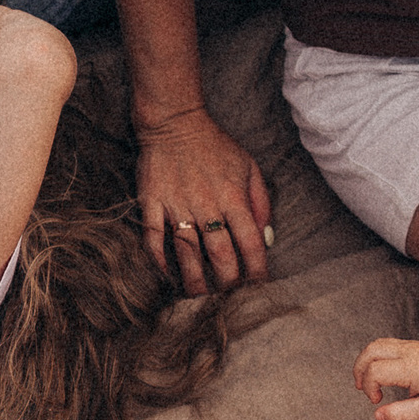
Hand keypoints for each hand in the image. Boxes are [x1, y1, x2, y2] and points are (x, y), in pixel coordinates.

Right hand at [134, 107, 271, 290]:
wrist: (174, 123)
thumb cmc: (215, 146)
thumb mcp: (249, 166)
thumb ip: (261, 201)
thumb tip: (266, 237)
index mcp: (233, 197)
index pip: (250, 243)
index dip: (256, 269)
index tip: (256, 285)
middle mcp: (207, 205)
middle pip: (220, 254)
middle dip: (227, 282)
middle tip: (227, 294)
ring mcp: (177, 205)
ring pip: (187, 252)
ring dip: (194, 280)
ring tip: (198, 297)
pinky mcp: (152, 203)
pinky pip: (154, 238)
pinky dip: (159, 260)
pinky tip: (166, 275)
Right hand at [353, 337, 418, 419]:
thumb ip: (401, 415)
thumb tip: (377, 416)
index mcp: (412, 367)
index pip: (375, 371)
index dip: (368, 388)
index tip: (377, 401)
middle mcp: (409, 352)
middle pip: (370, 351)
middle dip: (359, 370)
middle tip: (362, 389)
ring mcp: (411, 346)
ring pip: (376, 344)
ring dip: (365, 361)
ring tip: (368, 381)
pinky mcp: (414, 346)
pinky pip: (386, 345)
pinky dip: (376, 357)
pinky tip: (382, 374)